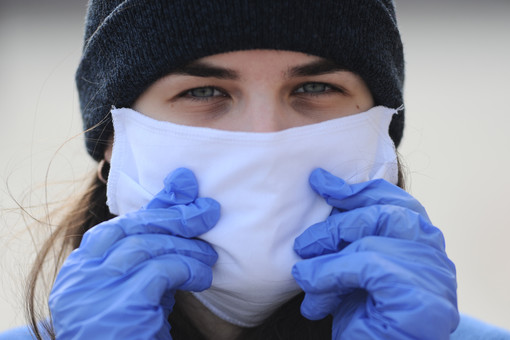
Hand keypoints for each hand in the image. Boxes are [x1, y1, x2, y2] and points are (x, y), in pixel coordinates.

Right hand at [49, 168, 219, 338]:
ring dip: (187, 246)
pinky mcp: (120, 307)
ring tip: (210, 254)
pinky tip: (202, 275)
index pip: (122, 224)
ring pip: (149, 246)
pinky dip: (187, 267)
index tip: (184, 185)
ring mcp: (96, 290)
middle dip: (176, 215)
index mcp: (83, 267)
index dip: (156, 203)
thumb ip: (150, 257)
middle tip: (209, 209)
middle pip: (135, 228)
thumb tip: (180, 216)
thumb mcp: (137, 289)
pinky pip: (160, 271)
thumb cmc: (126, 334)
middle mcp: (83, 275)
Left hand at [292, 168, 458, 339]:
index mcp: (421, 242)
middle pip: (383, 215)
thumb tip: (322, 192)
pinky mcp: (421, 301)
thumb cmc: (364, 315)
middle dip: (336, 225)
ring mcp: (433, 277)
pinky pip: (367, 268)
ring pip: (372, 242)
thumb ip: (348, 238)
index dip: (355, 189)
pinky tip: (314, 299)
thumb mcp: (352, 268)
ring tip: (302, 273)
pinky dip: (332, 276)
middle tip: (303, 244)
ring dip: (329, 256)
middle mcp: (434, 255)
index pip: (393, 202)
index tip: (319, 182)